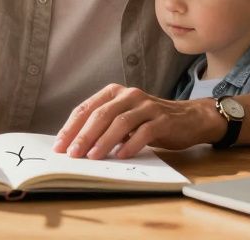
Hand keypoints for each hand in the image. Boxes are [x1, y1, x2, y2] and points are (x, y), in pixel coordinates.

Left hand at [52, 83, 223, 159]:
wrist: (189, 118)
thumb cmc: (150, 121)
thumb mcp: (124, 118)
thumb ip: (104, 126)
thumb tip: (75, 145)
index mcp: (115, 92)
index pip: (87, 108)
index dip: (71, 127)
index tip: (60, 146)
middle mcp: (129, 95)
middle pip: (101, 114)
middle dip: (84, 135)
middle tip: (72, 154)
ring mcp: (147, 106)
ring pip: (120, 122)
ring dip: (104, 141)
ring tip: (92, 156)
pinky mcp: (163, 120)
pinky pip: (144, 132)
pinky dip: (130, 144)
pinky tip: (121, 156)